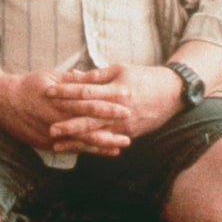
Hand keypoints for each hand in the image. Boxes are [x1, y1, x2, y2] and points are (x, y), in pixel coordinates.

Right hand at [0, 69, 129, 152]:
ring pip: (83, 139)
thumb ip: (71, 79)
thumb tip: (91, 75)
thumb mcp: (49, 77)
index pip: (87, 100)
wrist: (2, 103)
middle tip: (131, 122)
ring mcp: (52, 132)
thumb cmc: (27, 86)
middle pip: (88, 121)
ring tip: (124, 143)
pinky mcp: (48, 143)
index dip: (107, 101)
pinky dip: (92, 150)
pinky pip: (74, 148)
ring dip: (105, 142)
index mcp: (58, 98)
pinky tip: (108, 152)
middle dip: (111, 123)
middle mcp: (56, 117)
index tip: (126, 99)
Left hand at [47, 65, 182, 150]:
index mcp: (116, 90)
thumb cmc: (143, 77)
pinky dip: (92, 148)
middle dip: (69, 125)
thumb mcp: (120, 70)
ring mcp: (124, 125)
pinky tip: (78, 152)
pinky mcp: (129, 134)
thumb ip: (96, 75)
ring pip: (96, 135)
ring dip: (76, 141)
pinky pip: (107, 143)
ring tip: (57, 145)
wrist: (172, 93)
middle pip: (90, 118)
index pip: (86, 91)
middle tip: (50, 129)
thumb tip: (72, 75)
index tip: (48, 91)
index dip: (66, 91)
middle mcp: (119, 110)